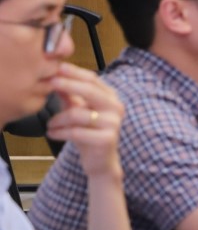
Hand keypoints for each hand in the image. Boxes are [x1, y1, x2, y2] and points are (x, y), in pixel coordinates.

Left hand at [45, 64, 123, 179]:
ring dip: (58, 119)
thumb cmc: (88, 134)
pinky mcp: (106, 139)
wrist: (101, 161)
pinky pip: (77, 132)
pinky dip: (60, 132)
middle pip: (90, 90)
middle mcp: (115, 107)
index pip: (93, 79)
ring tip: (50, 124)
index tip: (57, 67)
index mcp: (110, 97)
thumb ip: (69, 96)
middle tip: (51, 82)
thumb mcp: (78, 112)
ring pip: (78, 113)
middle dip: (69, 85)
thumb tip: (55, 77)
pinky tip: (51, 133)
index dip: (75, 72)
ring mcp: (113, 123)